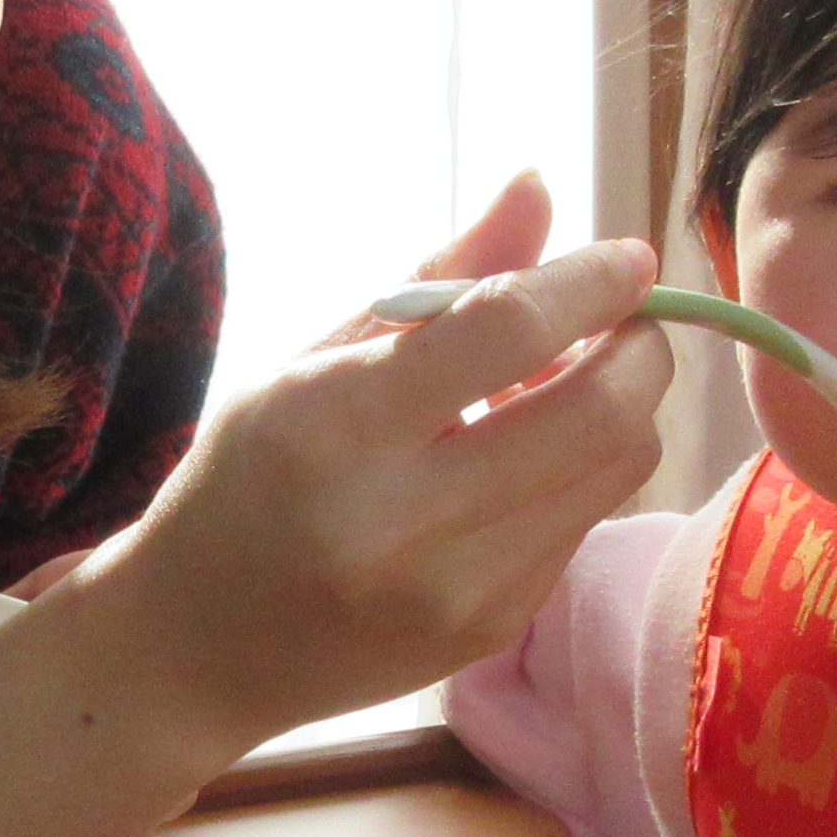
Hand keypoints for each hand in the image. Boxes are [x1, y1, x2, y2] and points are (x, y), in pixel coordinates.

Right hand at [8, 170, 585, 610]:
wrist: (196, 651)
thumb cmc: (245, 483)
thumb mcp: (310, 364)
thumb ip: (434, 281)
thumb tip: (539, 184)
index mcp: (335, 426)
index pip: (507, 330)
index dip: (590, 283)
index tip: (626, 257)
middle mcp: (401, 519)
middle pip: (599, 411)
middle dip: (641, 349)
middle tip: (621, 324)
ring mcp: (455, 590)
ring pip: (613, 470)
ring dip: (617, 409)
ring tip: (555, 388)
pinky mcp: (488, 632)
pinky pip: (582, 523)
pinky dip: (576, 473)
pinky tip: (519, 460)